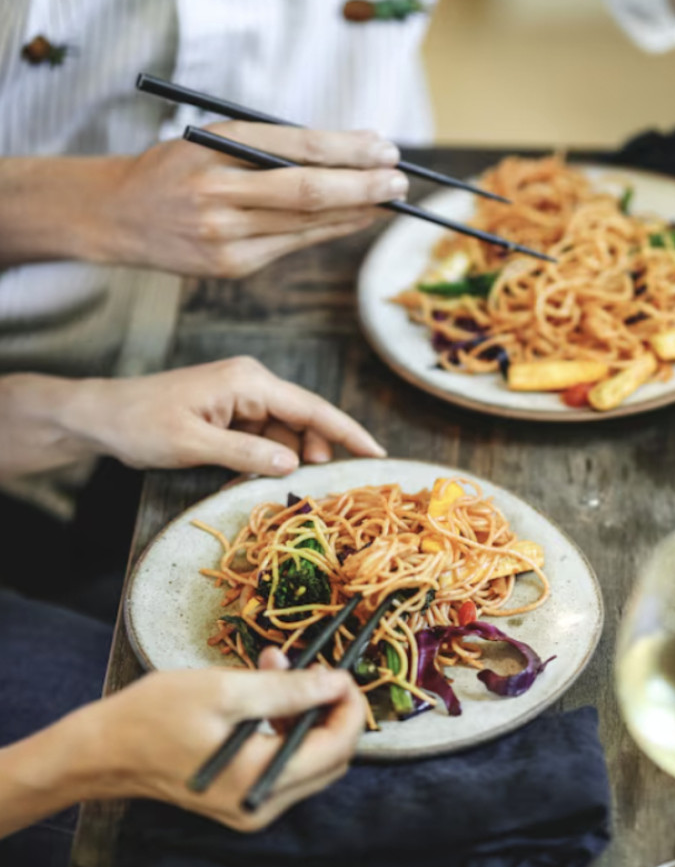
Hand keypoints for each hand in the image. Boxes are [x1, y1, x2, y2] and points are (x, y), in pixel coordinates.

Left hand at [70, 356, 385, 471]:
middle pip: (304, 419)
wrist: (103, 417)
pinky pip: (265, 436)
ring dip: (290, 457)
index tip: (378, 452)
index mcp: (249, 381)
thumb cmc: (142, 424)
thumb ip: (246, 454)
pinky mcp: (232, 411)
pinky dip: (269, 457)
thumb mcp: (193, 445)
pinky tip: (262, 476)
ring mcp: (242, 396)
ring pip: (286, 431)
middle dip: (316, 451)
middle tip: (320, 485)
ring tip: (285, 484)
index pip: (312, 408)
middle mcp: (252, 382)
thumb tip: (293, 466)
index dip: (348, 432)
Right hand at [71, 658, 364, 829]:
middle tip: (310, 666)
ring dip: (302, 710)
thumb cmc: (155, 717)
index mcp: (261, 781)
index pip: (336, 749)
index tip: (344, 672)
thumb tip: (337, 683)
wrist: (105, 751)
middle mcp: (262, 805)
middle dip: (327, 708)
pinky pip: (280, 760)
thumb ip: (288, 690)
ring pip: (306, 756)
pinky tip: (263, 689)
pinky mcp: (240, 797)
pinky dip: (281, 724)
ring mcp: (251, 805)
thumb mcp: (226, 691)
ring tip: (275, 664)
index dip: (349, 708)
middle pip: (329, 758)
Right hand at [106, 122, 407, 276]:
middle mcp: (218, 194)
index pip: (298, 148)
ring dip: (354, 212)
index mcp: (215, 148)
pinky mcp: (230, 266)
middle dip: (362, 185)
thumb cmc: (177, 166)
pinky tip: (354, 220)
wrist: (119, 215)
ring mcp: (224, 236)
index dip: (349, 150)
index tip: (386, 146)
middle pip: (307, 191)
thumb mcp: (214, 137)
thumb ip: (273, 143)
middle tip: (399, 179)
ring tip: (388, 200)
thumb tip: (350, 149)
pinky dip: (328, 232)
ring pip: (305, 224)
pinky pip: (292, 246)